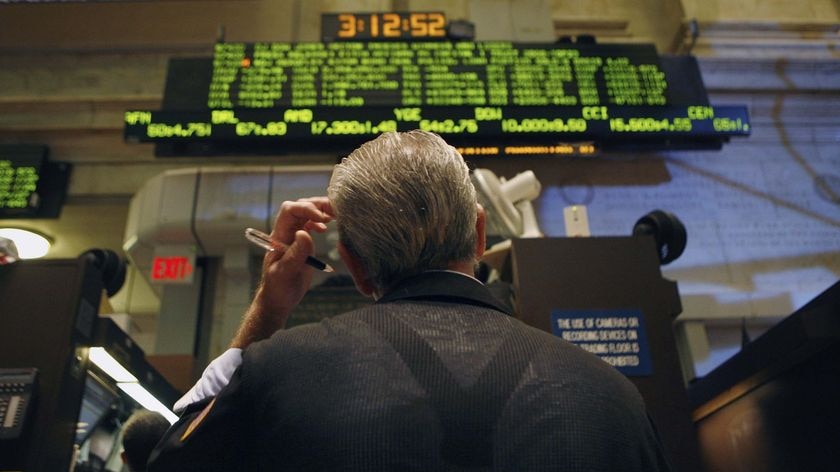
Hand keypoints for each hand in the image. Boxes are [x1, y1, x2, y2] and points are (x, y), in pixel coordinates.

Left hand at [231, 197, 332, 347]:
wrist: (279, 299)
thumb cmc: (279, 288)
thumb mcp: (286, 272)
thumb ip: (296, 254)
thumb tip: (304, 233)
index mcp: (279, 236)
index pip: (289, 211)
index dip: (306, 209)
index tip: (323, 217)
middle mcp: (286, 232)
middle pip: (299, 207)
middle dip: (316, 205)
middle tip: (334, 212)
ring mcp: (294, 236)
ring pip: (306, 213)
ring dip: (320, 210)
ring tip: (334, 215)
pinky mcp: (302, 242)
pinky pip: (310, 223)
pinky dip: (320, 221)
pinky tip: (326, 228)